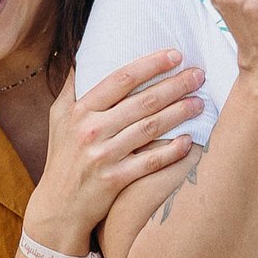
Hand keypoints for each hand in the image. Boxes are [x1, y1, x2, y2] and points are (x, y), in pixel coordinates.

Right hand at [32, 50, 204, 244]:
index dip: (150, 65)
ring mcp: (104, 156)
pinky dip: (171, 151)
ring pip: (150, 128)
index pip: (120, 79)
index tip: (174, 55)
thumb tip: (84, 52)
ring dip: (179, 113)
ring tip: (200, 103)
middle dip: (174, 85)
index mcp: (80, 110)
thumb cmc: (62, 157)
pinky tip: (188, 141)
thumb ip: (73, 86)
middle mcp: (92, 130)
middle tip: (198, 75)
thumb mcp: (59, 118)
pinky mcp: (114, 179)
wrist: (58, 206)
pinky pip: (150, 162)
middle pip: (142, 102)